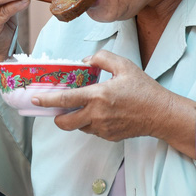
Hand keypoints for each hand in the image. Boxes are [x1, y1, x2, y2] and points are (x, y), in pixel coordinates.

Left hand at [31, 50, 195, 156]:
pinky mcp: (109, 137)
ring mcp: (102, 128)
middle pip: (64, 123)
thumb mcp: (124, 66)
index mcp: (98, 96)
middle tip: (57, 109)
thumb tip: (86, 60)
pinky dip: (90, 123)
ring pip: (78, 127)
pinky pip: (92, 131)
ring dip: (76, 119)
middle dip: (56, 117)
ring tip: (85, 107)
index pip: (64, 100)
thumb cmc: (144, 89)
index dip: (46, 100)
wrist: (161, 114)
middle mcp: (97, 115)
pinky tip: (101, 113)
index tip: (34, 98)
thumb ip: (102, 58)